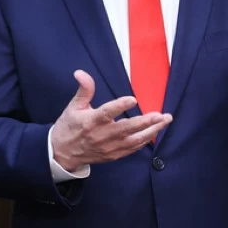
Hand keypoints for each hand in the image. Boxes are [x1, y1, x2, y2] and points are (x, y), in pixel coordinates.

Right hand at [50, 70, 172, 171]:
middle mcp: (102, 135)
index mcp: (91, 121)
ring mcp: (109, 147)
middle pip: (127, 128)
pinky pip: (132, 149)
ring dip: (151, 131)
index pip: (107, 113)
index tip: (133, 99)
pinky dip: (144, 141)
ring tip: (164, 121)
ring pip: (134, 140)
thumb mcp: (74, 106)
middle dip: (146, 122)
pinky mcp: (113, 155)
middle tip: (161, 115)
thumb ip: (84, 89)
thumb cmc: (69, 127)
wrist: (63, 153)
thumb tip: (81, 72)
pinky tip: (154, 132)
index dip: (120, 106)